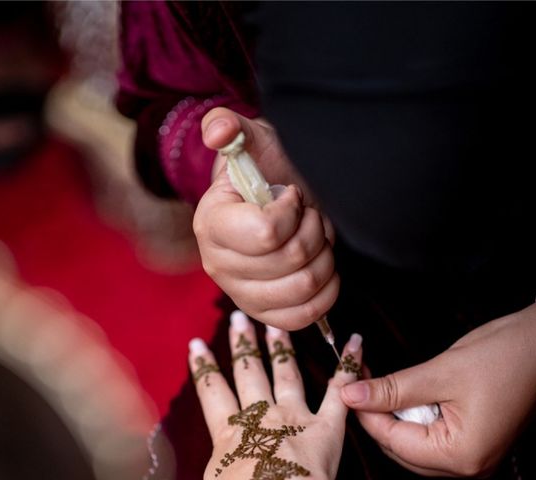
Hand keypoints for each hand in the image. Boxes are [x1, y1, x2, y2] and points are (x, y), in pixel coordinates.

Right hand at [189, 310, 363, 479]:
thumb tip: (217, 461)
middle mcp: (261, 417)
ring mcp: (294, 418)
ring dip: (281, 348)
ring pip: (286, 374)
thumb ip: (217, 459)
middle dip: (243, 345)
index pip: (213, 393)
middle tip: (238, 319)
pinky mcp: (327, 428)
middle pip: (249, 373)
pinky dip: (349, 366)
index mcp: (230, 432)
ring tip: (276, 328)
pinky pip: (339, 392)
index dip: (204, 368)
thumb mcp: (215, 479)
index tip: (197, 345)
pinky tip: (354, 343)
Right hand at [194, 108, 337, 329]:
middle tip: (308, 215)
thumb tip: (218, 132)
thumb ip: (229, 126)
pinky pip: (301, 317)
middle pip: (291, 260)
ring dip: (323, 258)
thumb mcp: (250, 139)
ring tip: (315, 238)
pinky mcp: (263, 311)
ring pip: (302, 288)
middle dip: (313, 230)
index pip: (266, 233)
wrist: (271, 198)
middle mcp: (218, 264)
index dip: (292, 211)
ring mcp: (240, 292)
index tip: (291, 195)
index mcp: (211, 223)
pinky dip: (324, 293)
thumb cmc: (264, 170)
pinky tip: (322, 268)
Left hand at [341, 303, 535, 476]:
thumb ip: (393, 389)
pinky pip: (431, 434)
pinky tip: (402, 392)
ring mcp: (474, 454)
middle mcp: (470, 464)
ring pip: (414, 442)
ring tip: (376, 382)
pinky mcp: (475, 438)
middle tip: (358, 381)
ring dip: (392, 414)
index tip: (346, 387)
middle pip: (401, 447)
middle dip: (376, 414)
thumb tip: (353, 395)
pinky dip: (412, 414)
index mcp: (462, 455)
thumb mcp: (440, 372)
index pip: (394, 441)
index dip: (366, 414)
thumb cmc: (504, 357)